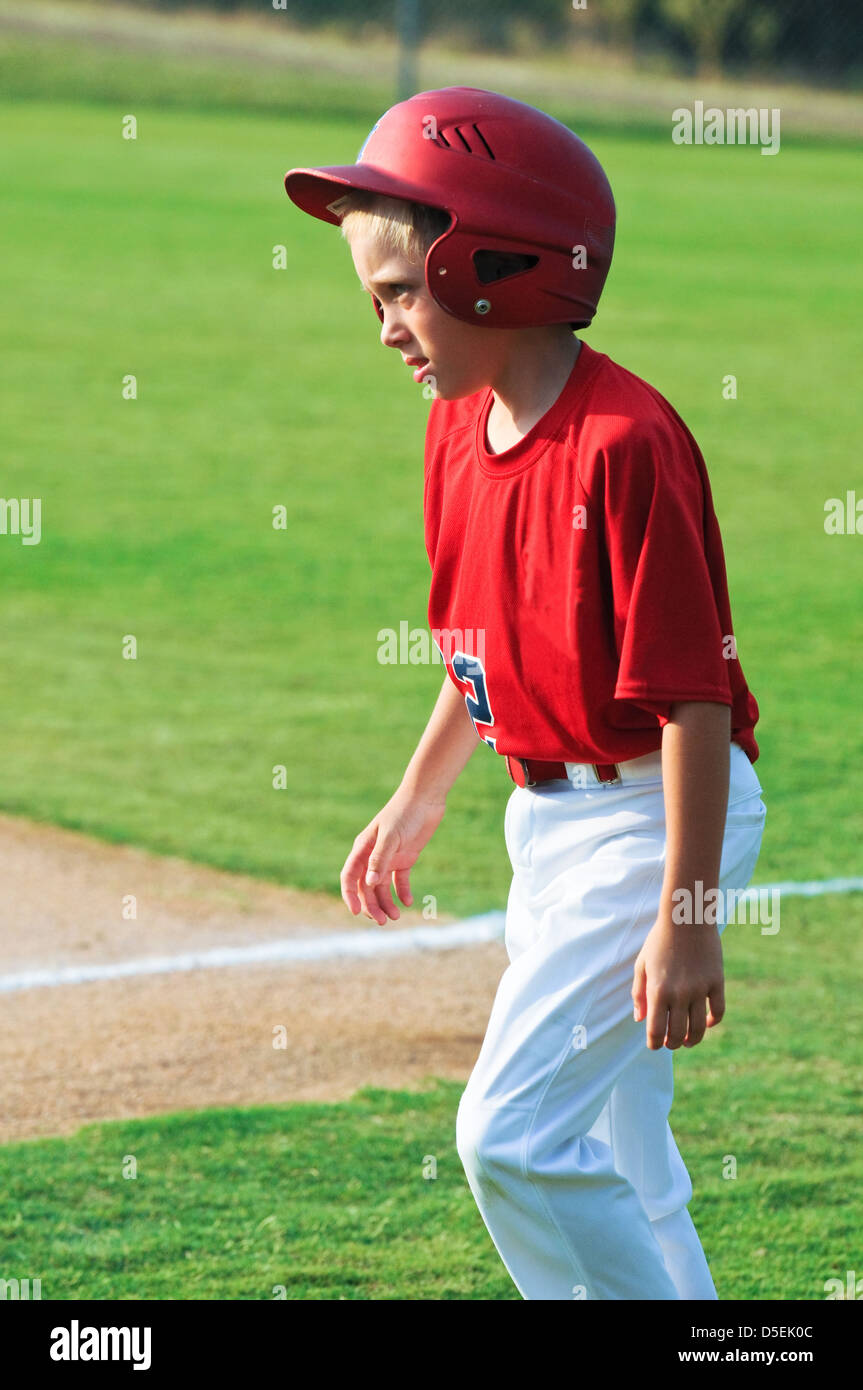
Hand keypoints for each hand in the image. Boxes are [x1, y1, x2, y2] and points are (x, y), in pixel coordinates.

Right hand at [340, 784, 446, 925]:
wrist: (425, 799)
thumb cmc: (404, 814)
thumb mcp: (391, 836)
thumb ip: (380, 859)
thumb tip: (368, 883)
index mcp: (362, 849)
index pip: (349, 877)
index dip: (350, 896)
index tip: (356, 913)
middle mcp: (372, 856)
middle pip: (366, 887)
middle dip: (371, 905)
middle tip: (382, 922)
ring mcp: (389, 858)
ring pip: (382, 887)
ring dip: (386, 903)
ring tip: (396, 917)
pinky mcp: (405, 858)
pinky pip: (400, 880)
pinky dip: (402, 892)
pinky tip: (408, 902)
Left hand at [631, 915, 724, 1049]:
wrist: (686, 918)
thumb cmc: (659, 940)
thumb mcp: (642, 964)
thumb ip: (639, 993)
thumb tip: (640, 1020)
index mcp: (657, 991)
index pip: (656, 1030)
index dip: (654, 1043)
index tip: (654, 1045)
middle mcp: (679, 994)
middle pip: (678, 1034)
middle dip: (673, 1044)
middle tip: (671, 1043)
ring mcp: (700, 989)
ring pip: (699, 1028)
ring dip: (693, 1040)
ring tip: (688, 1041)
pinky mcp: (716, 982)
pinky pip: (718, 1011)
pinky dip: (713, 1022)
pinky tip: (707, 1023)